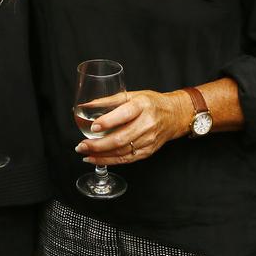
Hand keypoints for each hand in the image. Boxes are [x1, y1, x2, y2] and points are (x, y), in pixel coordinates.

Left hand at [74, 89, 190, 166]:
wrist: (174, 115)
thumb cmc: (151, 103)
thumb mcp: (132, 95)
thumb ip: (109, 100)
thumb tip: (86, 105)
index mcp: (142, 106)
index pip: (124, 115)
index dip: (108, 122)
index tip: (93, 126)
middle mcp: (147, 124)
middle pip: (121, 138)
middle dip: (98, 145)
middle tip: (81, 146)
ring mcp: (149, 140)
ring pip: (122, 152)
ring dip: (101, 155)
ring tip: (85, 153)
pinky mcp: (148, 151)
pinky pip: (127, 159)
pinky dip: (110, 161)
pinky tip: (97, 159)